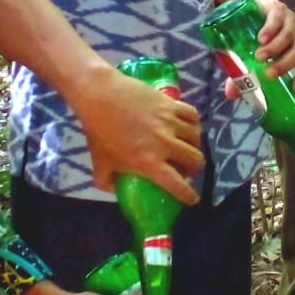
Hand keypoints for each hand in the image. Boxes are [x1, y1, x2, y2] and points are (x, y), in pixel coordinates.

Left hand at [77, 71, 203, 204]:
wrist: (99, 95)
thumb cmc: (98, 130)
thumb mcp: (99, 163)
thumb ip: (107, 182)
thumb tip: (117, 191)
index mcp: (148, 162)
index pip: (177, 184)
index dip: (188, 195)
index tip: (192, 199)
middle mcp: (164, 143)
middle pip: (195, 160)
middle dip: (194, 169)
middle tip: (187, 169)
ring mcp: (170, 122)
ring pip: (196, 138)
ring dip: (195, 146)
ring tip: (188, 147)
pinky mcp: (171, 104)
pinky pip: (193, 115)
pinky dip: (195, 124)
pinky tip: (189, 127)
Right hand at [215, 0, 294, 89]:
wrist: (244, 2)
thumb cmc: (250, 35)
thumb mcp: (245, 57)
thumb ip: (241, 75)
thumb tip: (230, 94)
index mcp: (294, 52)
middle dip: (285, 65)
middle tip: (268, 74)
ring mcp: (289, 22)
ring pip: (289, 37)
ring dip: (275, 49)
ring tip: (259, 57)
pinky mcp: (278, 8)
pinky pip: (278, 19)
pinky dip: (270, 30)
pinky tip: (260, 38)